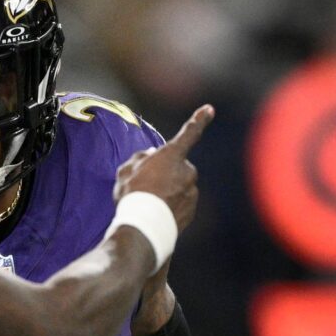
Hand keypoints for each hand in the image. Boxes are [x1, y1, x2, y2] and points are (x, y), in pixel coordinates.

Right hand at [114, 105, 213, 231]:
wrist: (143, 226)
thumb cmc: (132, 194)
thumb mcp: (126, 170)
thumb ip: (140, 159)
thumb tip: (150, 156)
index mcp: (172, 156)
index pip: (188, 134)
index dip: (199, 119)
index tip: (209, 108)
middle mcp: (187, 171)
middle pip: (178, 166)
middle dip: (166, 171)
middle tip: (145, 183)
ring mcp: (192, 191)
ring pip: (180, 185)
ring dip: (168, 190)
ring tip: (148, 202)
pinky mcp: (192, 209)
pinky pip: (181, 202)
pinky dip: (171, 205)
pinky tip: (156, 213)